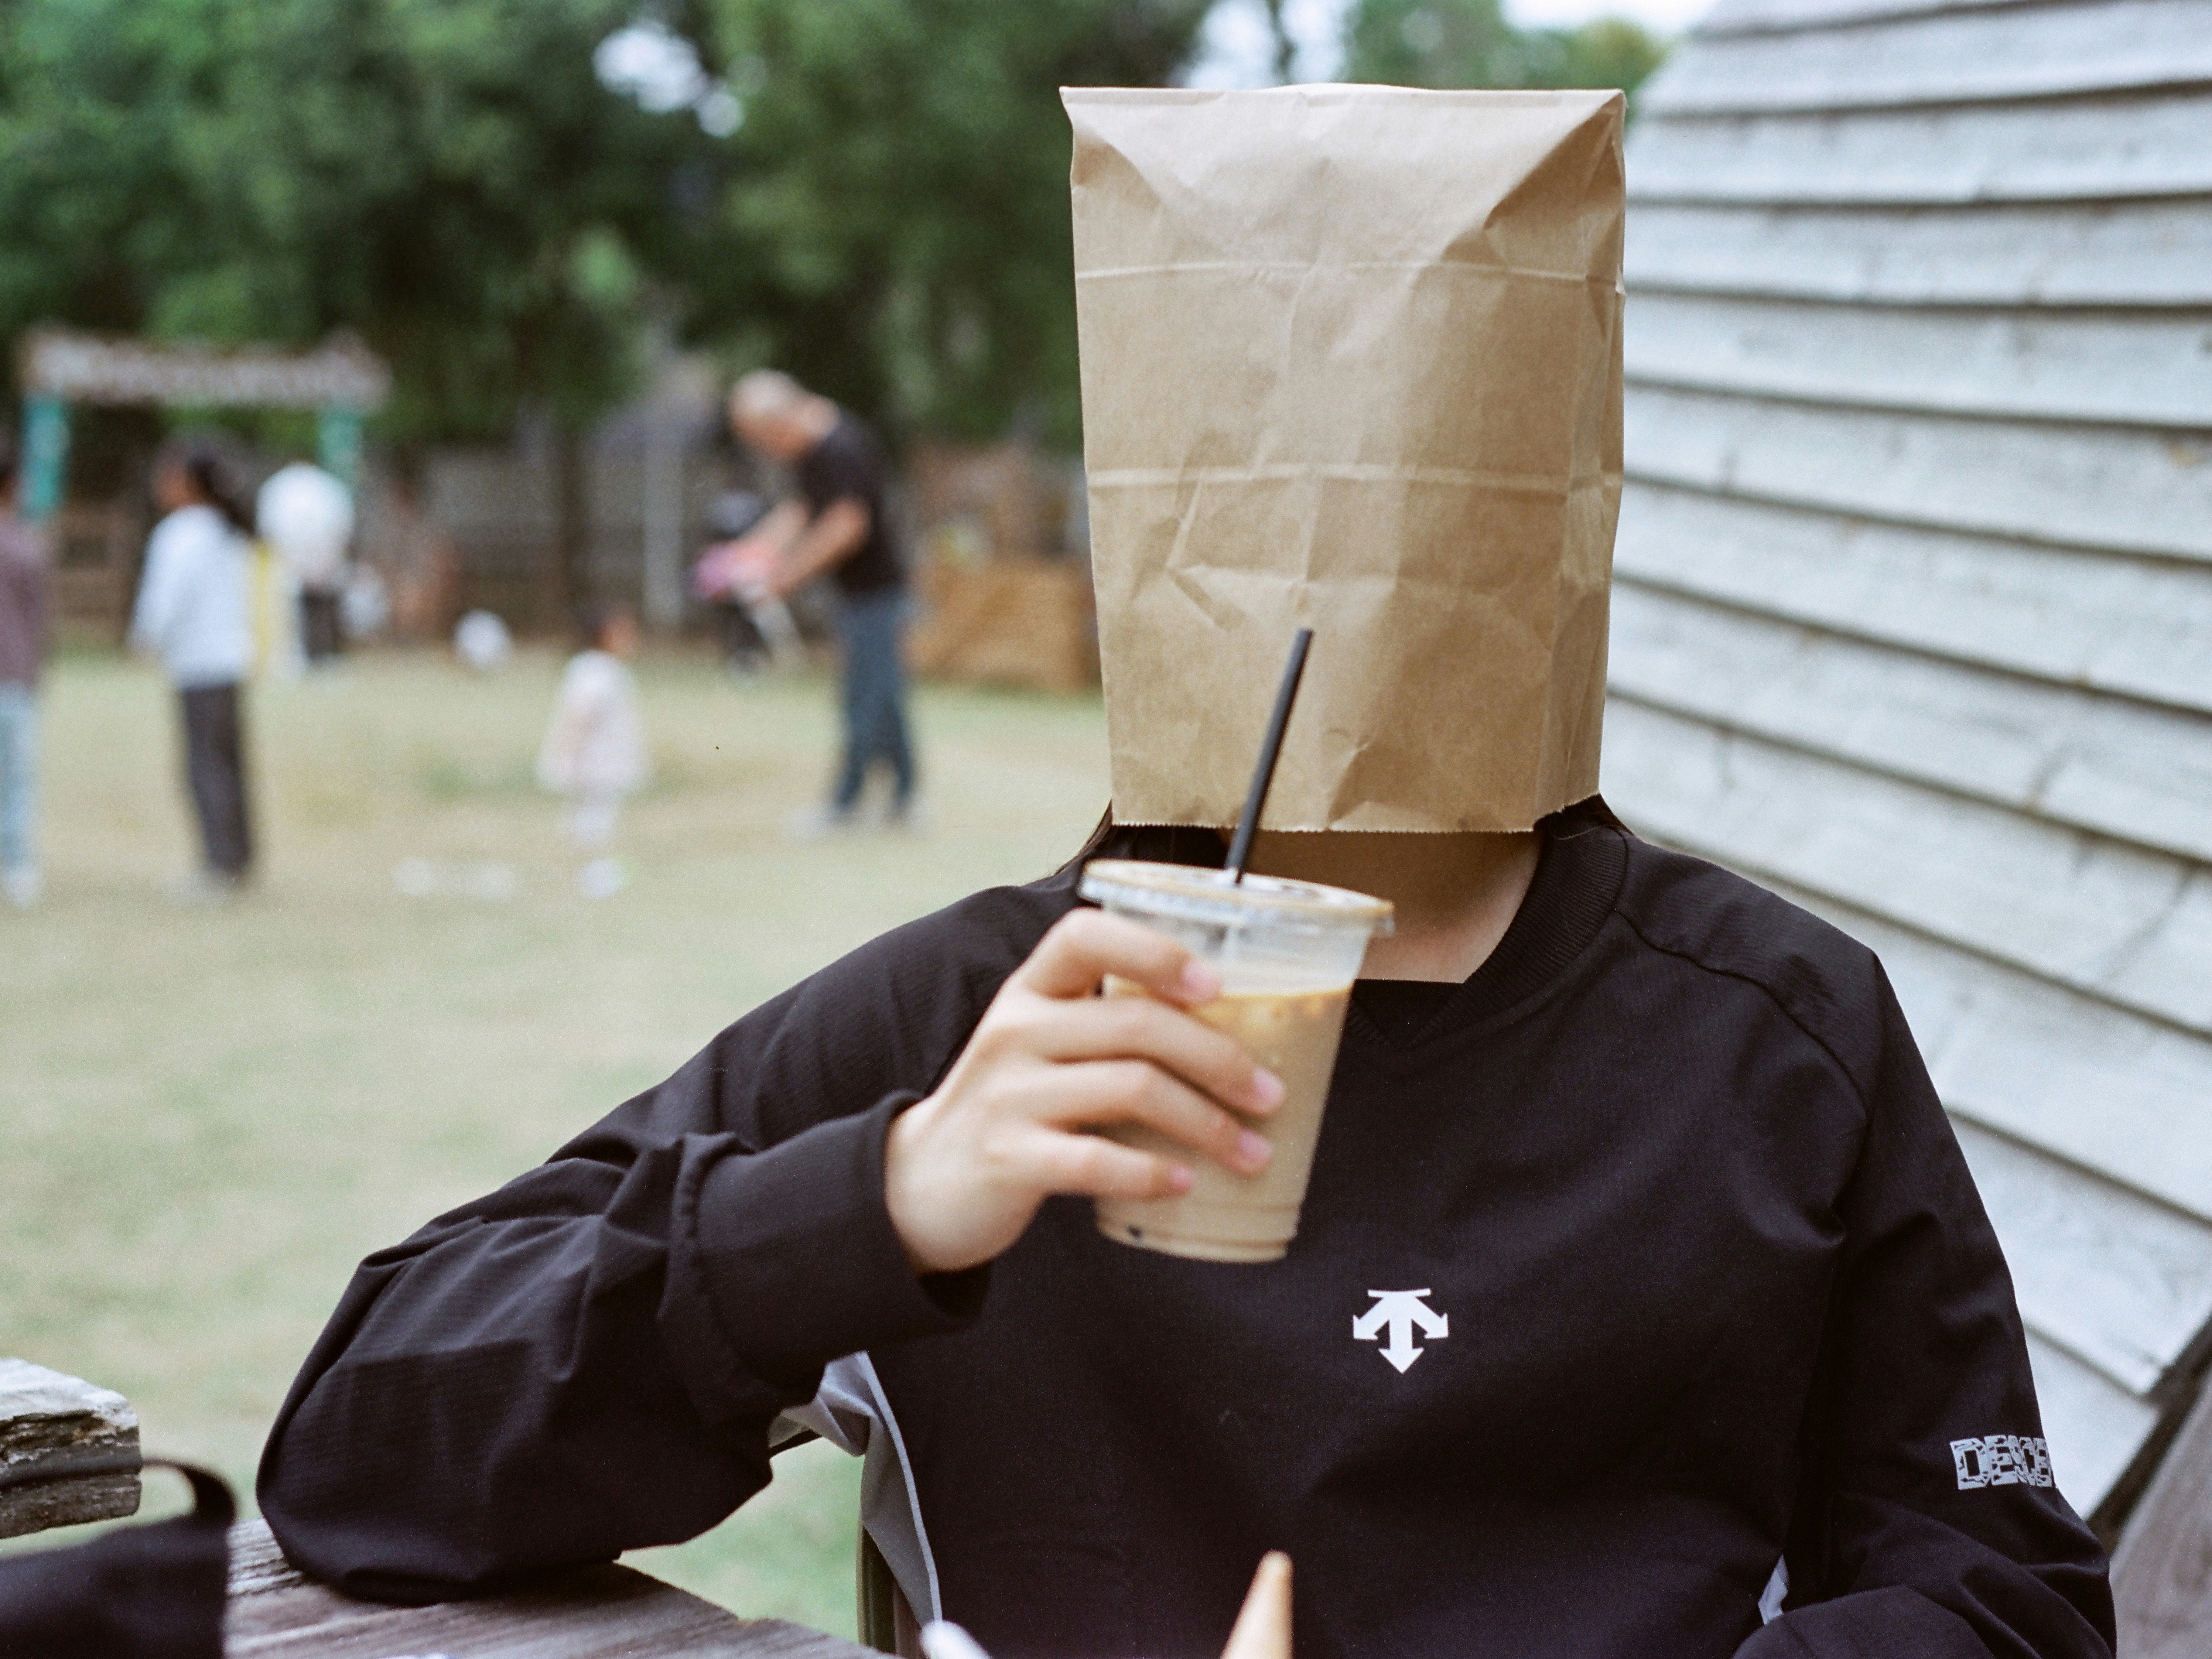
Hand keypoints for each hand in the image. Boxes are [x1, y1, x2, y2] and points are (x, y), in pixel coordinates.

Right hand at [885, 910, 1285, 1274]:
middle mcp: (1015, 1031)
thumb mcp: (1042, 1045)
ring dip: (1206, 1123)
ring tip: (1250, 1151)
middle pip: (1136, 1023)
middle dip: (1219, 1058)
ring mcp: (1008, 1095)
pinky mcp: (1009, 1159)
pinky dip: (1151, 1173)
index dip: (1155, 951)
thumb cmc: (1012, 1106)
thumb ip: (1107, 1026)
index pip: (1085, 936)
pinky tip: (1185, 1184)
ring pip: (1130, 1089)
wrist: (918, 1185)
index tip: (1215, 986)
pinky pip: (1095, 1161)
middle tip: (1270, 1095)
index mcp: (1029, 992)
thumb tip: (1230, 1029)